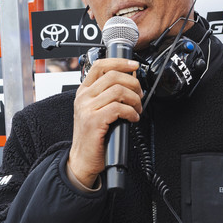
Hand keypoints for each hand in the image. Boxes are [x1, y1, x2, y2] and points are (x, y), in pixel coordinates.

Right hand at [67, 57, 141, 187]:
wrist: (82, 160)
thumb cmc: (92, 137)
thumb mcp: (96, 110)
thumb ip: (107, 95)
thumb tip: (130, 81)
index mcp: (84, 92)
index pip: (100, 65)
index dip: (120, 62)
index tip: (134, 66)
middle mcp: (83, 97)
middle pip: (113, 76)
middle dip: (133, 83)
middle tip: (139, 95)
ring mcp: (87, 109)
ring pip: (118, 91)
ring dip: (134, 99)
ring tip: (137, 109)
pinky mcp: (94, 121)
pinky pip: (118, 108)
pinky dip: (131, 112)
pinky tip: (133, 118)